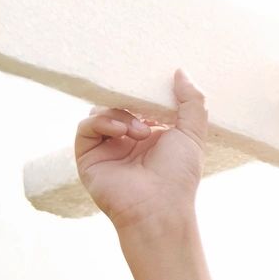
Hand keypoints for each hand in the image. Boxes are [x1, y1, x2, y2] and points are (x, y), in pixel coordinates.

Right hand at [75, 69, 208, 235]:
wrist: (158, 208)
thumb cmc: (179, 176)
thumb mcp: (192, 133)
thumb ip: (191, 101)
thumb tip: (179, 71)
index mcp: (151, 134)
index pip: (140, 103)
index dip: (144, 93)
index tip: (154, 84)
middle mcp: (126, 140)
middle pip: (117, 104)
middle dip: (130, 99)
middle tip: (143, 102)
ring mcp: (106, 148)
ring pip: (101, 111)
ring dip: (120, 114)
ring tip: (141, 132)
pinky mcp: (88, 156)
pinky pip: (86, 127)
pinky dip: (102, 122)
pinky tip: (121, 132)